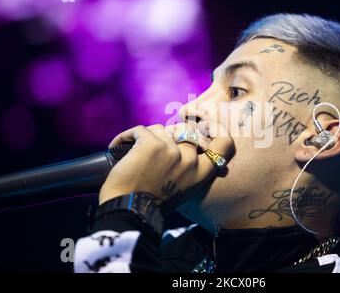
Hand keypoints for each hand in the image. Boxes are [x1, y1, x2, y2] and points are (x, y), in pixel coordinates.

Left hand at [98, 122, 233, 210]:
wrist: (128, 213)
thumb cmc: (150, 205)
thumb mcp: (181, 190)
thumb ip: (187, 169)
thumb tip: (179, 142)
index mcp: (201, 174)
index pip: (224, 144)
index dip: (216, 129)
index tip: (203, 125)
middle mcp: (190, 160)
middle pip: (185, 131)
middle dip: (168, 136)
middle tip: (152, 149)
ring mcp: (172, 151)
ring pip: (160, 129)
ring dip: (146, 139)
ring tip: (132, 154)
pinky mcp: (151, 144)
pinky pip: (138, 130)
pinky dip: (125, 137)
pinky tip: (115, 147)